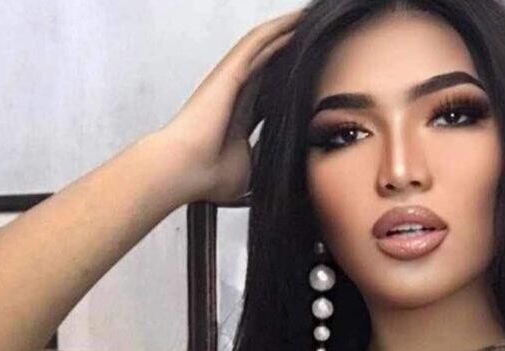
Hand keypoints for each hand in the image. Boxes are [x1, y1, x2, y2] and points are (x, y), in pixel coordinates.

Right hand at [153, 9, 302, 204]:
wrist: (183, 170)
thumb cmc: (206, 176)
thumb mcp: (251, 172)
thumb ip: (268, 165)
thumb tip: (290, 174)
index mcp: (242, 117)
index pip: (274, 92)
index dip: (292, 80)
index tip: (316, 76)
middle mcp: (238, 94)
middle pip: (271, 63)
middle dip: (293, 51)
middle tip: (321, 40)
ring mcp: (233, 80)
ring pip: (265, 45)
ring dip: (288, 31)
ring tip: (311, 20)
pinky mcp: (231, 71)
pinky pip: (257, 42)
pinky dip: (278, 28)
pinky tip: (297, 19)